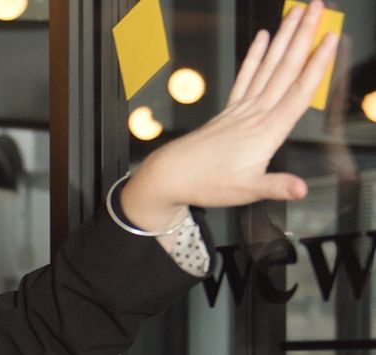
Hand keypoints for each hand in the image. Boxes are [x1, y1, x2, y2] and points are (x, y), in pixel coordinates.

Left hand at [122, 0, 340, 232]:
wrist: (170, 176)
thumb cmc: (207, 184)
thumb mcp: (246, 191)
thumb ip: (276, 186)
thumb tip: (301, 188)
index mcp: (267, 131)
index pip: (298, 92)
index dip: (316, 64)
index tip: (330, 38)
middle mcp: (255, 114)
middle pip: (285, 68)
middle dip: (303, 36)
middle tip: (316, 6)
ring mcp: (241, 109)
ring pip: (269, 66)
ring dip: (284, 37)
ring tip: (296, 12)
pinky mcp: (229, 110)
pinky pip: (245, 76)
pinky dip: (256, 55)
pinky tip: (263, 37)